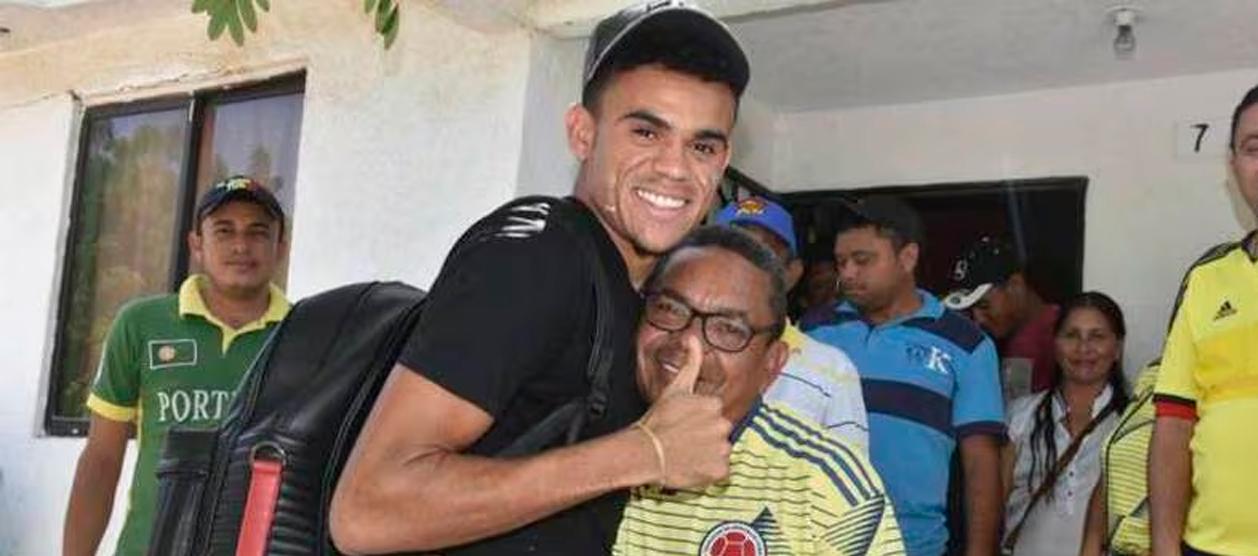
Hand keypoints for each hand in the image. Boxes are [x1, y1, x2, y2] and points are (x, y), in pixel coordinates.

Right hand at [638, 336, 731, 488]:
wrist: (645, 451)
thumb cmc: (656, 421)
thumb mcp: (675, 387)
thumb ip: (690, 361)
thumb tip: (692, 337)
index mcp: (714, 405)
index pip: (715, 413)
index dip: (700, 421)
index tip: (685, 425)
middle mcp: (723, 426)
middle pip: (720, 432)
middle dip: (706, 436)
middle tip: (685, 440)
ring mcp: (722, 449)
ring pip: (720, 451)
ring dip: (707, 454)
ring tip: (687, 453)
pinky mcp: (719, 470)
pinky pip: (720, 471)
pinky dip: (708, 472)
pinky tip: (692, 466)